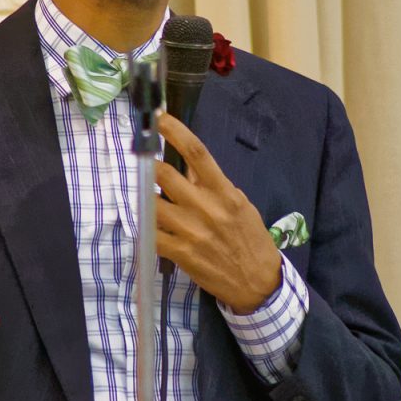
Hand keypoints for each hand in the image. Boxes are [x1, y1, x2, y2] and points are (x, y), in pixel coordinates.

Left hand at [155, 113, 282, 312]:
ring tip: (149, 198)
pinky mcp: (181, 254)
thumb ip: (214, 186)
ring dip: (146, 198)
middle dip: (150, 165)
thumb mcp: (240, 206)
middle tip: (143, 162)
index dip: (176, 132)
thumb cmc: (250, 239)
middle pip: (166, 175)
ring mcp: (191, 231)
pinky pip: (152, 235)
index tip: (159, 118)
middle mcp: (206, 208)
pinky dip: (146, 228)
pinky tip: (149, 226)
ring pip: (153, 204)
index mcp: (224, 192)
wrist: (257, 282)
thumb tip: (190, 168)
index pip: (197, 154)